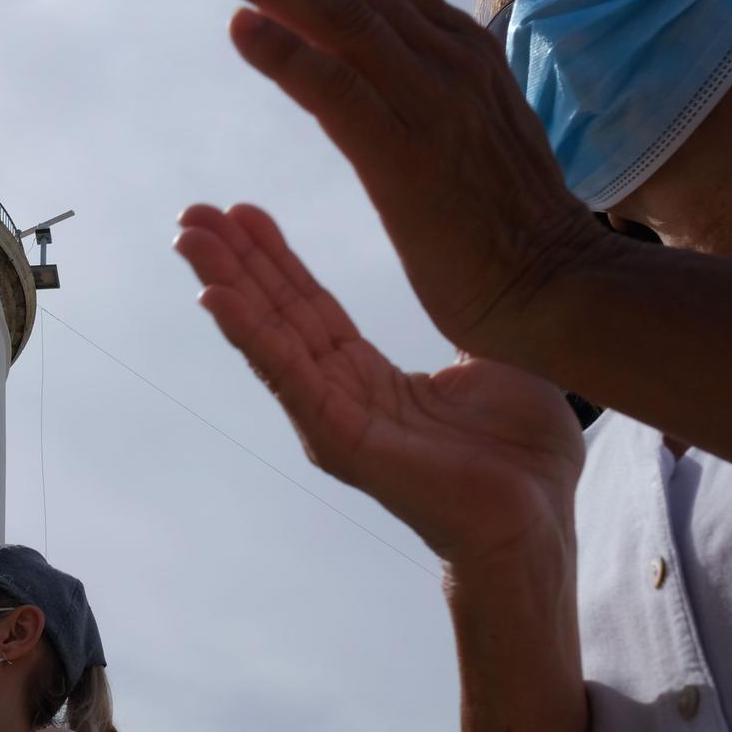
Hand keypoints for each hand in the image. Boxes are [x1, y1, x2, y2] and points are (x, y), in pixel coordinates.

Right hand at [176, 203, 583, 564]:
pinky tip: (217, 299)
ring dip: (226, 287)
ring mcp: (336, 422)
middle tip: (192, 213)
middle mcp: (340, 398)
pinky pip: (291, 380)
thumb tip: (473, 268)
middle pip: (277, 316)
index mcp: (368, 378)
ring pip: (272, 341)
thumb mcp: (494, 357)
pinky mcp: (345, 444)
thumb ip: (464, 315)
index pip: (309, 307)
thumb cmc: (524, 455)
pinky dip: (252, 337)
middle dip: (234, 262)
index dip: (275, 258)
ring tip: (190, 239)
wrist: (541, 521)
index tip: (242, 211)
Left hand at [186, 0, 612, 357]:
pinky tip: (239, 27)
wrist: (558, 289)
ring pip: (342, 16)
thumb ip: (442, 65)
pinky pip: (339, 90)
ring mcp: (434, 104)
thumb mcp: (480, 123)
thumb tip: (421, 2)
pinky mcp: (409, 159)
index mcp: (463, 49)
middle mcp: (451, 60)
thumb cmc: (511, 222)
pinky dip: (287, 53)